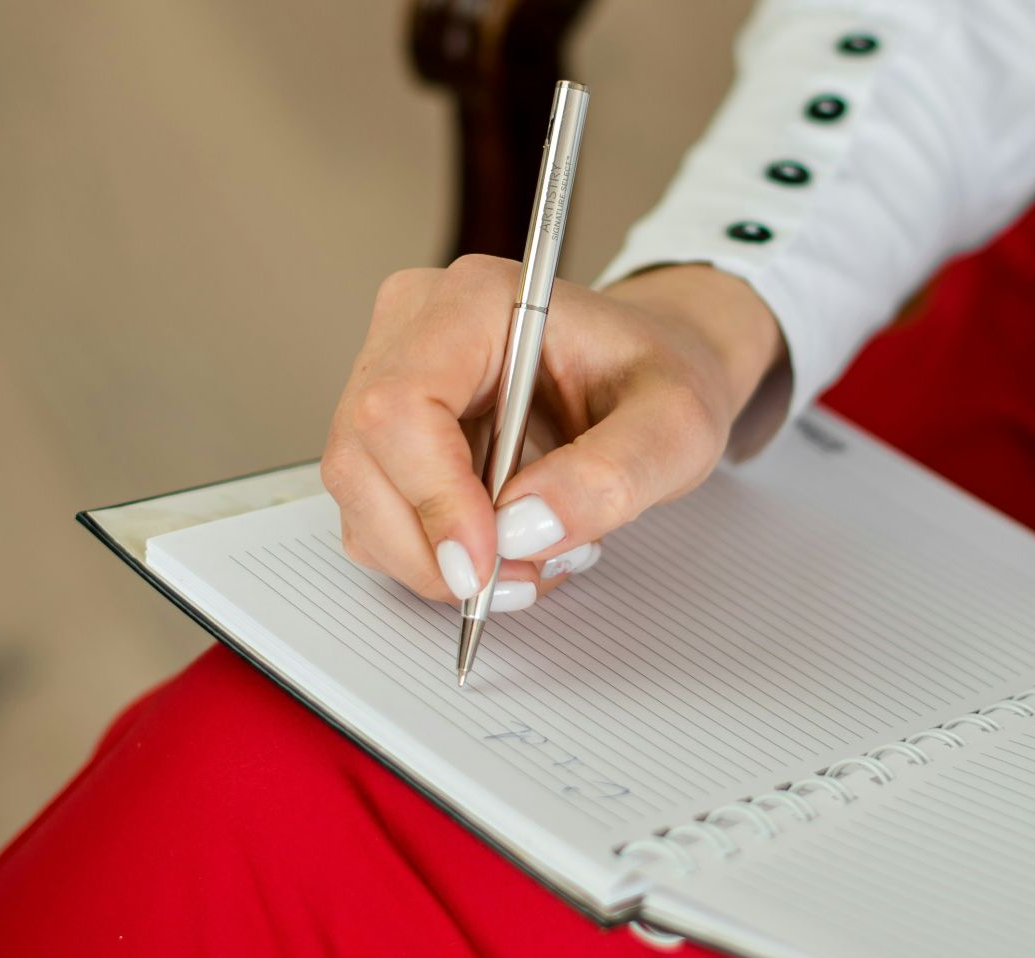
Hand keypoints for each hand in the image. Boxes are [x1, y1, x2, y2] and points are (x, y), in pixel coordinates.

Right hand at [323, 258, 780, 610]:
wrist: (649, 372)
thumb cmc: (657, 379)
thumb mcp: (674, 425)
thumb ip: (611, 474)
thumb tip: (525, 529)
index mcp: (476, 301)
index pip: (402, 405)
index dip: (433, 498)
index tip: (486, 565)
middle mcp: (413, 326)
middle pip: (362, 459)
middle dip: (434, 548)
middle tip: (524, 580)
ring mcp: (389, 374)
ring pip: (360, 497)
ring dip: (434, 560)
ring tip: (530, 562)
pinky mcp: (387, 430)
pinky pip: (374, 512)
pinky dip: (431, 554)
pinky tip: (501, 547)